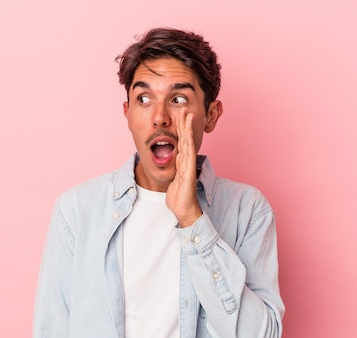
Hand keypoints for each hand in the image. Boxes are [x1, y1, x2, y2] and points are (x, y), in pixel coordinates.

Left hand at [166, 109, 202, 226]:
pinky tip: (188, 132)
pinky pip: (189, 154)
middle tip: (183, 108)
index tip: (178, 115)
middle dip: (184, 123)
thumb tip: (166, 164)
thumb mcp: (171, 179)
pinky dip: (189, 142)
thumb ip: (171, 170)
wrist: (183, 210)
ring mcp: (189, 165)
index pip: (181, 141)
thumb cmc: (178, 197)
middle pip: (185, 138)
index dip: (180, 128)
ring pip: (188, 143)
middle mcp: (186, 161)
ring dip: (187, 128)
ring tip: (187, 114)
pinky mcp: (189, 171)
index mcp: (182, 162)